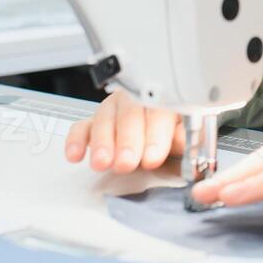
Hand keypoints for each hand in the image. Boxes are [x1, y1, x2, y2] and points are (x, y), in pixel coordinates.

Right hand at [65, 90, 183, 172]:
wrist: (159, 129)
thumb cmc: (172, 130)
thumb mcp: (187, 131)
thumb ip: (185, 137)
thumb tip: (185, 141)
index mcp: (164, 99)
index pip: (160, 113)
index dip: (156, 137)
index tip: (153, 158)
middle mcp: (136, 100)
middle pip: (130, 115)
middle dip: (127, 141)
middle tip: (126, 162)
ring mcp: (113, 109)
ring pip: (104, 119)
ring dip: (102, 143)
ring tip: (102, 163)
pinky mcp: (94, 122)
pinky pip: (81, 127)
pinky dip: (76, 140)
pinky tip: (75, 155)